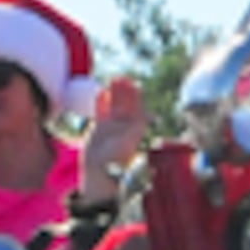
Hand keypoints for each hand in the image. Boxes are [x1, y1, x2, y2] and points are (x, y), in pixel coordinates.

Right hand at [78, 74, 148, 203]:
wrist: (99, 172)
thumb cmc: (116, 162)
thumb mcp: (130, 144)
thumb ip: (137, 129)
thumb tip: (150, 117)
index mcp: (135, 130)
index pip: (138, 109)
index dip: (137, 97)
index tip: (137, 85)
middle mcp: (125, 126)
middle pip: (126, 104)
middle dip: (125, 92)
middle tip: (123, 78)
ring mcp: (112, 125)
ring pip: (113, 105)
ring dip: (114, 93)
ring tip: (112, 79)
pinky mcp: (99, 127)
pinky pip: (100, 111)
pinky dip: (100, 102)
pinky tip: (101, 92)